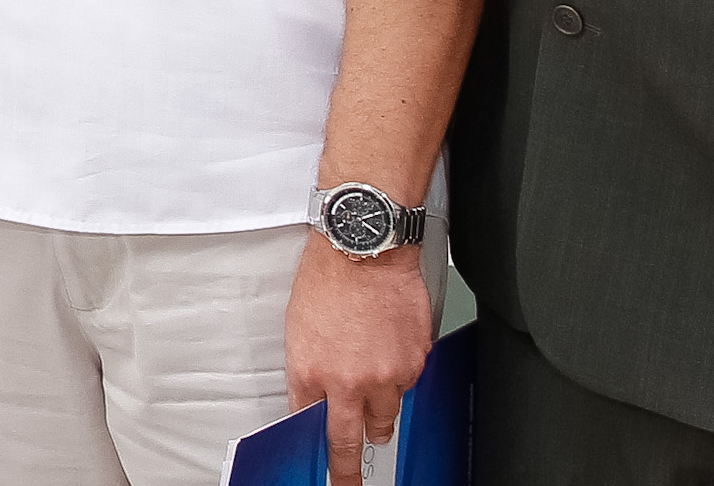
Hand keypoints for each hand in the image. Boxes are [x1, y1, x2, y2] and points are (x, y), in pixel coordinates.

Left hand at [284, 237, 434, 485]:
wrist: (364, 249)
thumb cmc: (327, 279)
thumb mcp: (298, 331)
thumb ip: (310, 374)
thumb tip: (316, 401)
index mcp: (313, 373)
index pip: (318, 430)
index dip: (328, 457)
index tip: (335, 476)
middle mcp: (351, 381)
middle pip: (357, 437)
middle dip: (355, 457)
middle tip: (353, 469)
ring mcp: (387, 374)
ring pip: (388, 413)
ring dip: (380, 408)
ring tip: (372, 384)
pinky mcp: (415, 362)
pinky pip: (408, 382)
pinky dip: (400, 373)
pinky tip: (389, 347)